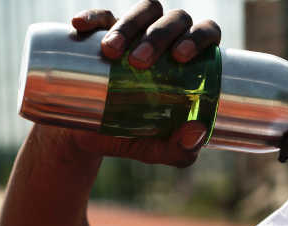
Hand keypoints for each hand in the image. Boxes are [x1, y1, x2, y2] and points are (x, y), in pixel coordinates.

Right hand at [36, 2, 222, 167]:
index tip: (180, 58)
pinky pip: (101, 15)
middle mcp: (167, 40)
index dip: (199, 37)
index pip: (205, 33)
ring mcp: (137, 32)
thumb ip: (179, 150)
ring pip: (144, 10)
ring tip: (110, 52)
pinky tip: (81, 27)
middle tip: (138, 62)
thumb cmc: (130, 136)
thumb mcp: (154, 149)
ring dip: (129, 24)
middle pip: (175, 19)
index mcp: (189, 61)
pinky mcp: (103, 32)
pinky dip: (92, 17)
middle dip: (159, 34)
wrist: (85, 135)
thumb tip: (196, 132)